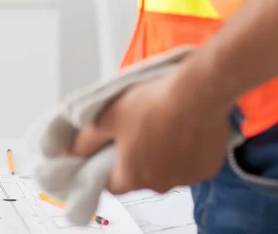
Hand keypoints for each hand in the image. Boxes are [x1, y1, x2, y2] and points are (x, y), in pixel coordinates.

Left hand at [69, 67, 232, 193]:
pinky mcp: (208, 167)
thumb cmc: (151, 104)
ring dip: (162, 154)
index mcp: (131, 177)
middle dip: (136, 157)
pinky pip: (190, 163)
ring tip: (162, 124)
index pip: (110, 184)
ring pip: (167, 170)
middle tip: (136, 128)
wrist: (197, 92)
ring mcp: (186, 178)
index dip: (106, 165)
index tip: (109, 149)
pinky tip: (183, 128)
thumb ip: (86, 139)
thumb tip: (69, 152)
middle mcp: (159, 185)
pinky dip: (185, 151)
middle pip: (139, 176)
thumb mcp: (108, 117)